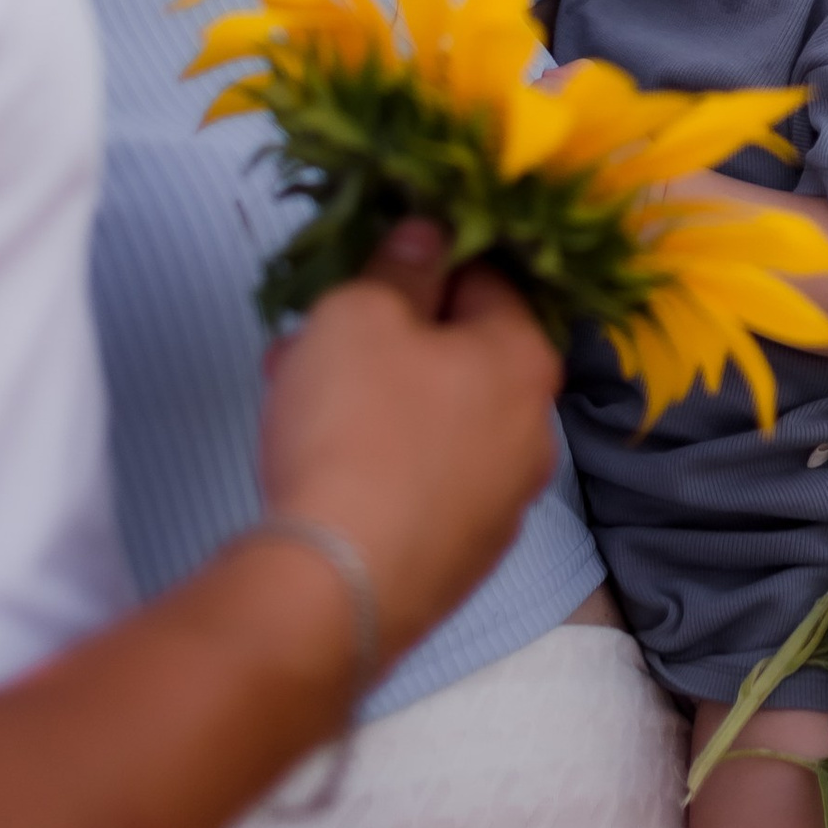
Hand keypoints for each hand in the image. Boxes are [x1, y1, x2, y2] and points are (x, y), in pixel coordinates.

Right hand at [259, 245, 560, 665]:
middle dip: (382, 337)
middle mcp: (533, 432)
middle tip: (312, 338)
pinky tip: (318, 465)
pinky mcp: (460, 558)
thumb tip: (429, 235)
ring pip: (432, 419)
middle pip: (457, 354)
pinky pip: (420, 481)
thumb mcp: (362, 315)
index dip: (422, 261)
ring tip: (294, 395)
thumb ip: (400, 265)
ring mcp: (501, 504)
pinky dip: (377, 460)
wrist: (334, 592)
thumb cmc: (355, 432)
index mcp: (527, 361)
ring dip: (368, 396)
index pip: (488, 277)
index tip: (364, 271)